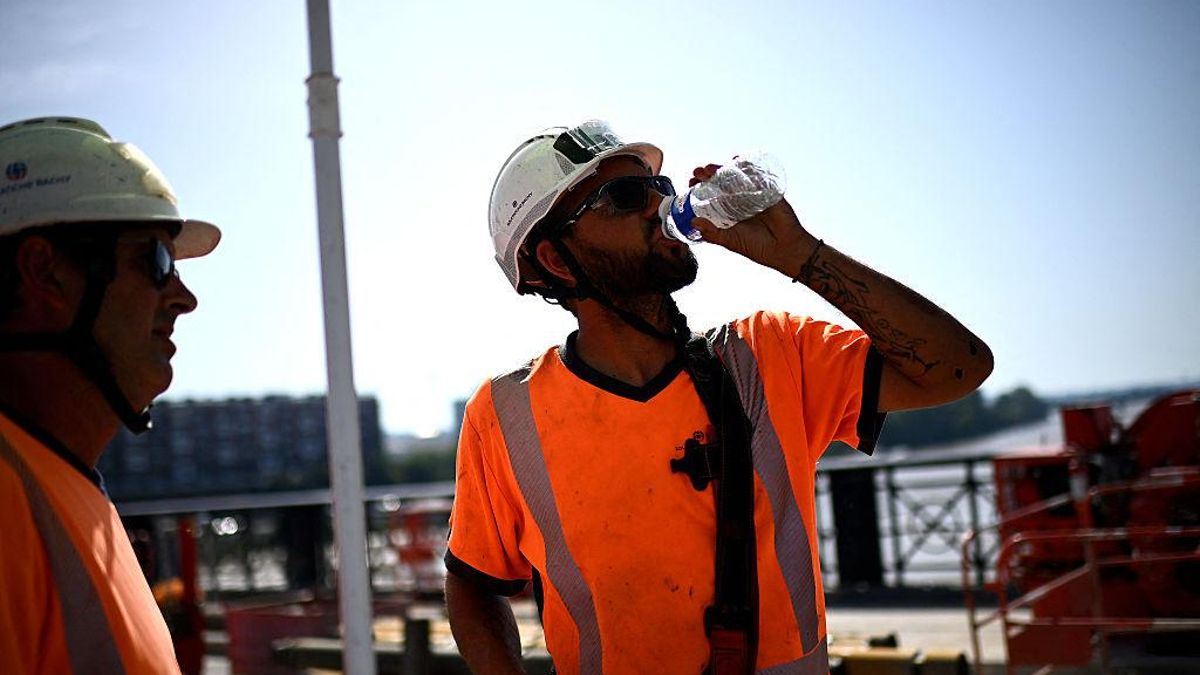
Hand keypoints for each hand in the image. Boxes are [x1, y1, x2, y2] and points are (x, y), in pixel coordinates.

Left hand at [687, 164, 815, 276]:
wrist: (784, 249)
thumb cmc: (757, 247)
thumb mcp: (730, 241)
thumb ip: (712, 233)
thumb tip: (693, 222)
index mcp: (729, 212)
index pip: (711, 196)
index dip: (701, 188)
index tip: (690, 183)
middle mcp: (739, 201)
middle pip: (721, 183)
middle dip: (708, 175)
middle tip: (698, 172)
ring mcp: (753, 194)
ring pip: (736, 177)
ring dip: (723, 168)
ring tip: (711, 168)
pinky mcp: (767, 190)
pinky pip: (756, 175)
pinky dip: (746, 165)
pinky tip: (736, 160)